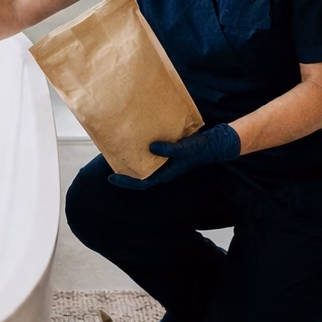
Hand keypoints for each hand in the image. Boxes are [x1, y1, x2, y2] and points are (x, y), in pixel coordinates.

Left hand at [108, 123, 241, 188]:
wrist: (210, 144)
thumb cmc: (197, 150)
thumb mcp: (182, 150)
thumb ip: (167, 150)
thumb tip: (150, 147)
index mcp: (164, 174)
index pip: (141, 183)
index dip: (126, 182)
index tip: (111, 178)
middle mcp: (162, 169)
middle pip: (139, 173)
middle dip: (125, 169)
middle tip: (110, 159)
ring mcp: (164, 162)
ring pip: (144, 163)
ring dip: (132, 158)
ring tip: (119, 148)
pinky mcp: (166, 153)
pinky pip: (150, 153)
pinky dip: (142, 148)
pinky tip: (136, 138)